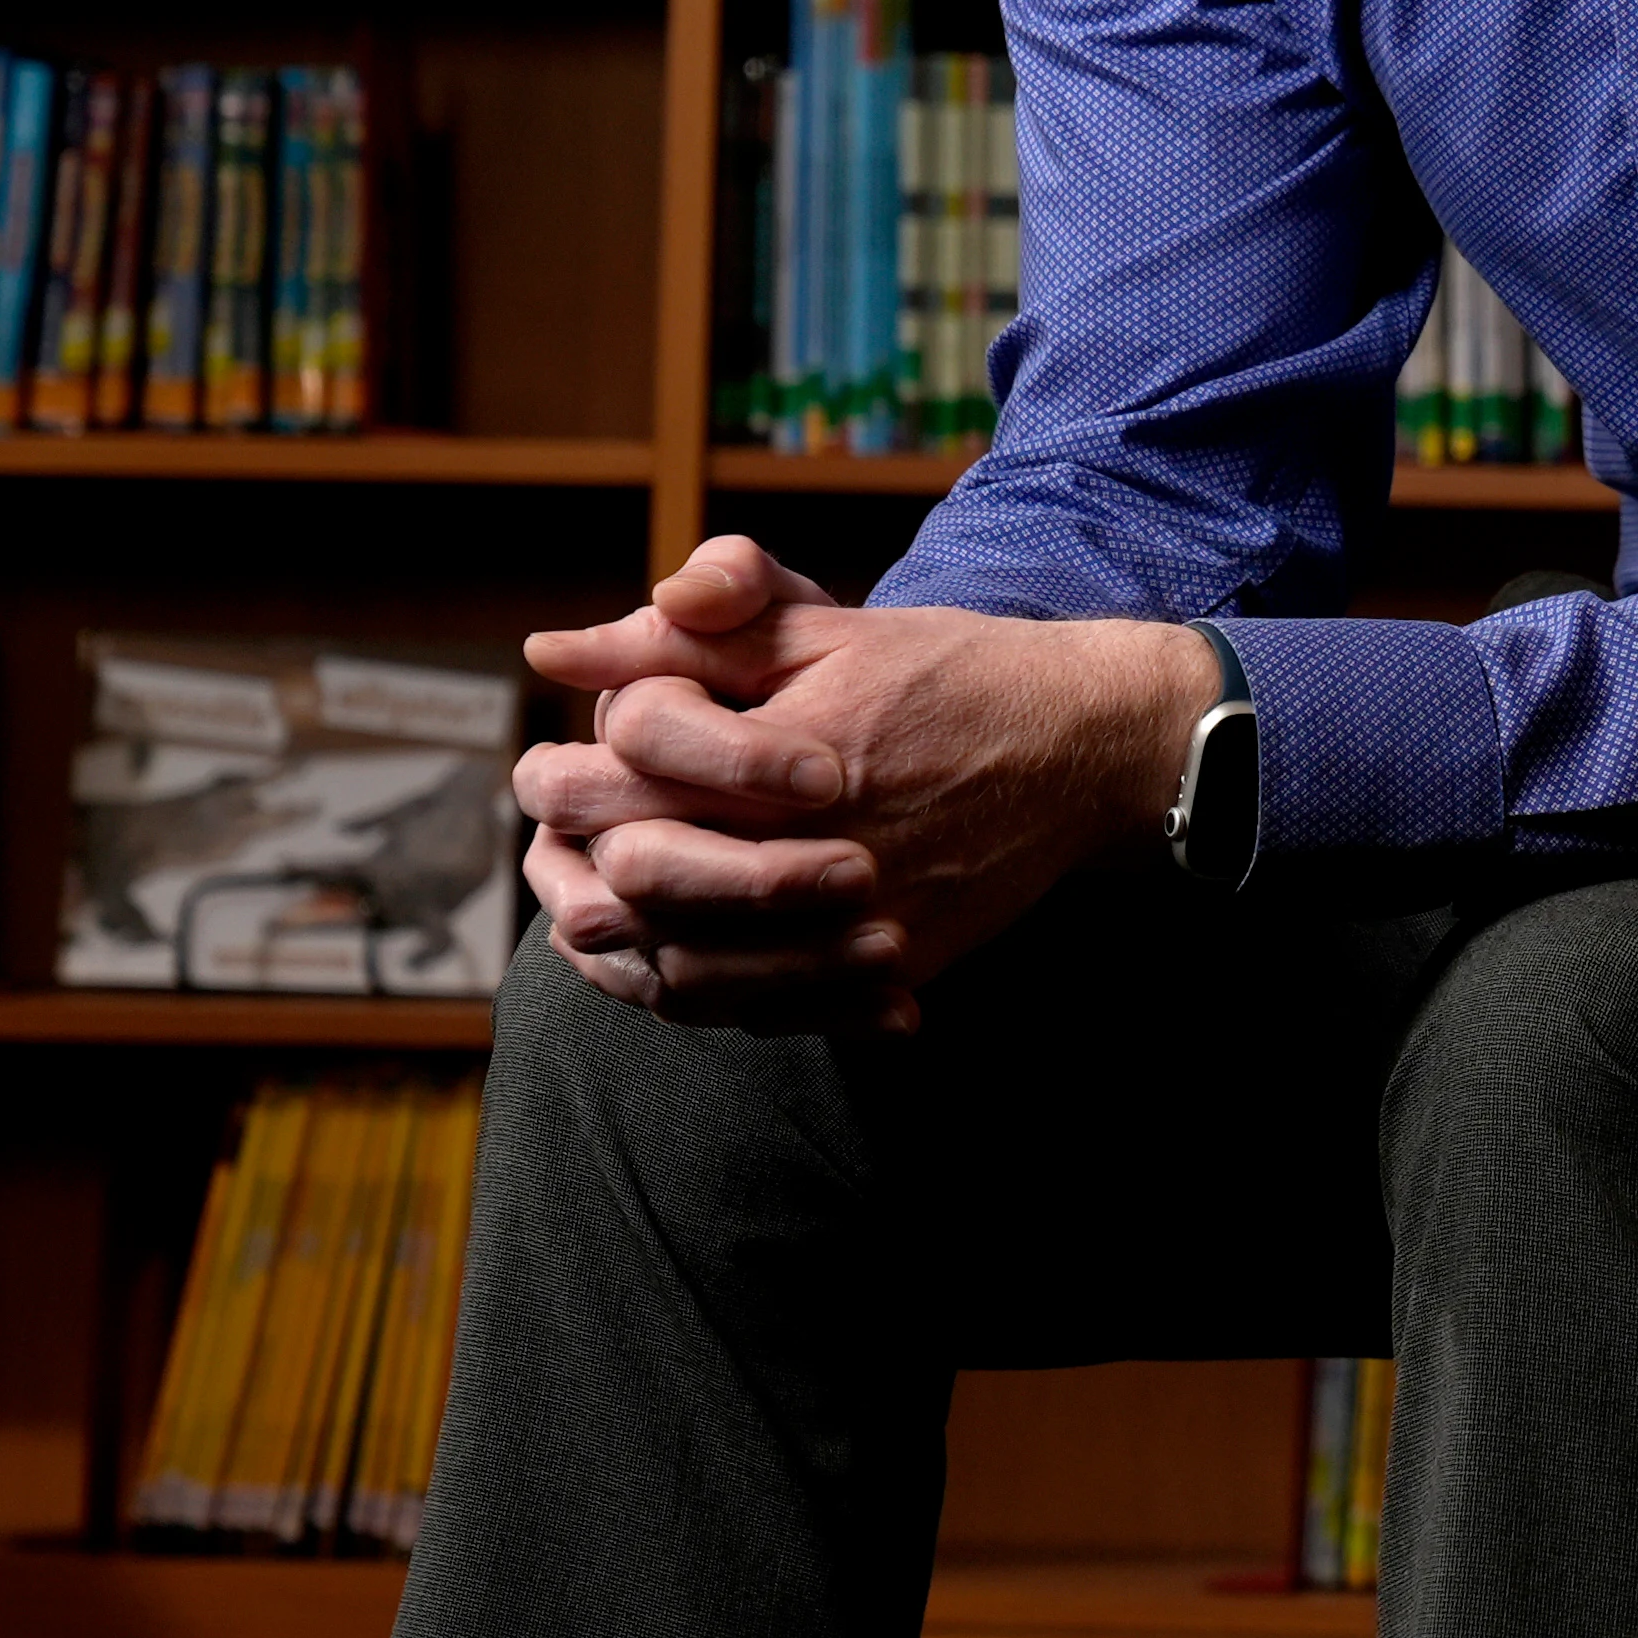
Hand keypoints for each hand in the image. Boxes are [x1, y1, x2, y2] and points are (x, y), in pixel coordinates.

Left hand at [513, 537, 1211, 1034]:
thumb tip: (554, 652)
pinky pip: (766, 1010)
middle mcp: (826, 841)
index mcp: (795, 746)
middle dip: (584, 858)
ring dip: (631, 934)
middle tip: (572, 842)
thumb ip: (690, 637)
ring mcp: (862, 917)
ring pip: (691, 964)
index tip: (562, 768)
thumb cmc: (951, 672)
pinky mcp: (896, 965)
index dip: (571, 772)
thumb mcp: (823, 627)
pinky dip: (704, 992)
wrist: (1084, 742)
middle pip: (645, 877)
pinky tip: (687, 954)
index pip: (627, 774)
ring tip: (613, 902)